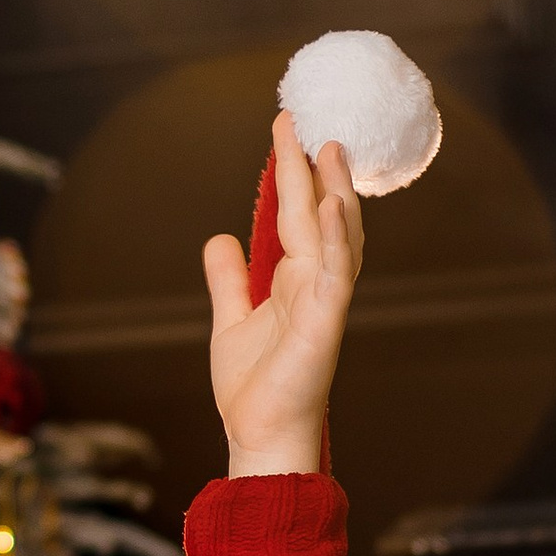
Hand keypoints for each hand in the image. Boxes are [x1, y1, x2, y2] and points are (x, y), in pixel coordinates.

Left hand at [203, 111, 362, 477]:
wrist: (258, 434)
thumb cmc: (253, 388)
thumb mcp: (230, 320)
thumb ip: (227, 280)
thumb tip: (220, 238)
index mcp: (295, 281)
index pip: (299, 216)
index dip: (294, 174)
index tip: (286, 132)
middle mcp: (314, 284)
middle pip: (318, 213)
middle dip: (311, 168)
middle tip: (301, 121)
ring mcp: (324, 302)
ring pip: (336, 236)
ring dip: (335, 191)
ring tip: (328, 148)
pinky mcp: (325, 323)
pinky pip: (334, 274)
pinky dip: (333, 240)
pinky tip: (329, 206)